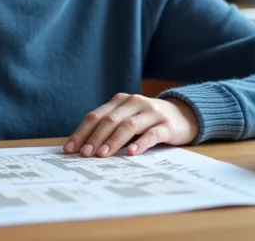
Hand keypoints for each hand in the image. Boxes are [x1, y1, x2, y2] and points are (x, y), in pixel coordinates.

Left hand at [64, 93, 198, 156]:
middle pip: (110, 120)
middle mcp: (135, 103)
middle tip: (85, 153)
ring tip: (103, 154)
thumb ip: (109, 126)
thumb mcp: (128, 118)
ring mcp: (152, 113)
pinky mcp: (167, 125)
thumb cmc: (148, 120)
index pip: (96, 115)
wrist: (183, 114)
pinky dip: (141, 143)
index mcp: (120, 100)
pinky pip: (152, 134)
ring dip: (114, 140)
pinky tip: (131, 152)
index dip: (82, 132)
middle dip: (95, 137)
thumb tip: (82, 146)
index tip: (70, 148)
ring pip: (129, 125)